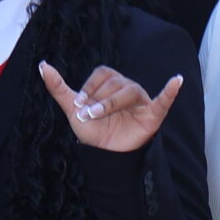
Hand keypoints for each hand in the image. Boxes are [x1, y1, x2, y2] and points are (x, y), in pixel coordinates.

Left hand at [38, 62, 182, 152]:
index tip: (79, 104)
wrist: (105, 154)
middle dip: (99, 99)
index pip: (102, 74)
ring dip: (112, 102)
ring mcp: (141, 100)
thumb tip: (42, 65)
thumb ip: (58, 88)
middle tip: (89, 115)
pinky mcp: (153, 113)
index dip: (90, 87)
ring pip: (130, 91)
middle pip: (116, 83)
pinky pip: (164, 100)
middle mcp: (126, 88)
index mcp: (110, 83)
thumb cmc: (92, 129)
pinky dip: (171, 90)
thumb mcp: (72, 109)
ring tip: (99, 115)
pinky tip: (177, 80)